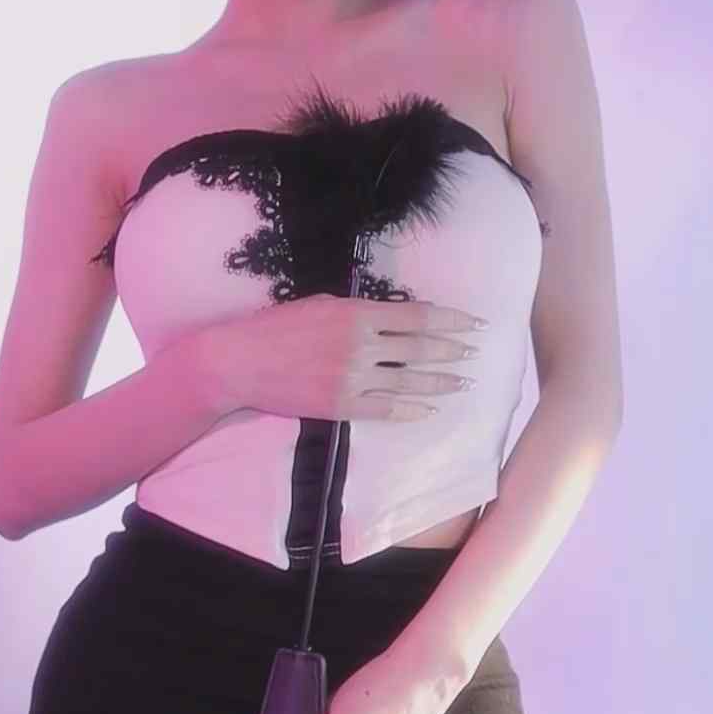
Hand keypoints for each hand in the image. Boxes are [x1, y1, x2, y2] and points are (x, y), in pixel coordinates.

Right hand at [201, 294, 487, 423]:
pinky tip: (428, 408)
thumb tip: (392, 316)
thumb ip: (358, 310)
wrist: (238, 363)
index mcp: (357, 314)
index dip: (449, 320)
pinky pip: (386, 410)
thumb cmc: (276, 327)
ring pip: (409, 381)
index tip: (471, 322)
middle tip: (473, 352)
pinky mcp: (342, 405)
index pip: (416, 317)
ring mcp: (353, 378)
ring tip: (462, 382)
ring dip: (440, 381)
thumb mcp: (320, 304)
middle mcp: (361, 345)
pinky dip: (411, 409)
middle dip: (452, 350)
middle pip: (420, 349)